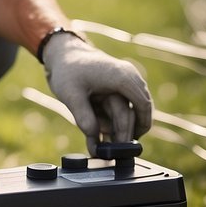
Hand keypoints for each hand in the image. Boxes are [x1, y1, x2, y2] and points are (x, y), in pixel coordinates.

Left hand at [42, 34, 151, 155]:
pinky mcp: (118, 89)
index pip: (142, 105)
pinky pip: (118, 110)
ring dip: (112, 130)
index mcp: (122, 77)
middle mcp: (128, 79)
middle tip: (109, 153)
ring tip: (96, 146)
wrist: (63, 53)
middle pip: (133, 113)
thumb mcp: (70, 94)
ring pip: (124, 114)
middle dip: (121, 134)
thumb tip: (95, 140)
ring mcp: (124, 83)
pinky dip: (109, 123)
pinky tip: (96, 138)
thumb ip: (84, 117)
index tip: (132, 144)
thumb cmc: (67, 70)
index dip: (140, 126)